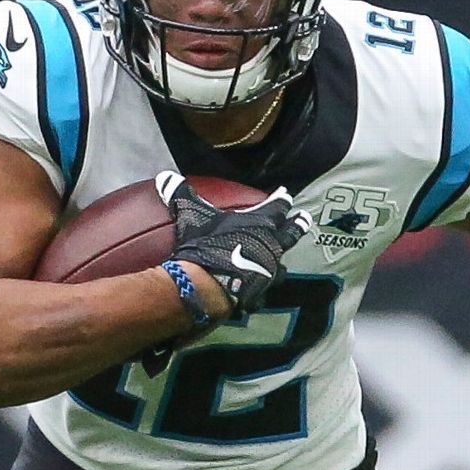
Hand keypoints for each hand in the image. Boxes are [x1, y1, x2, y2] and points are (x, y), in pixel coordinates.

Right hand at [155, 171, 310, 316]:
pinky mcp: (259, 294)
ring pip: (281, 265)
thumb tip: (165, 176)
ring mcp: (268, 272)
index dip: (281, 200)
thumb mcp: (191, 215)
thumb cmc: (205, 245)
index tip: (286, 194)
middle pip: (291, 233)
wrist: (209, 284)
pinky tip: (257, 292)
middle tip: (304, 218)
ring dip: (280, 261)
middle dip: (297, 224)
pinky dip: (260, 290)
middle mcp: (271, 246)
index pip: (276, 206)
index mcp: (261, 224)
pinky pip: (263, 291)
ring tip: (281, 261)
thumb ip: (180, 194)